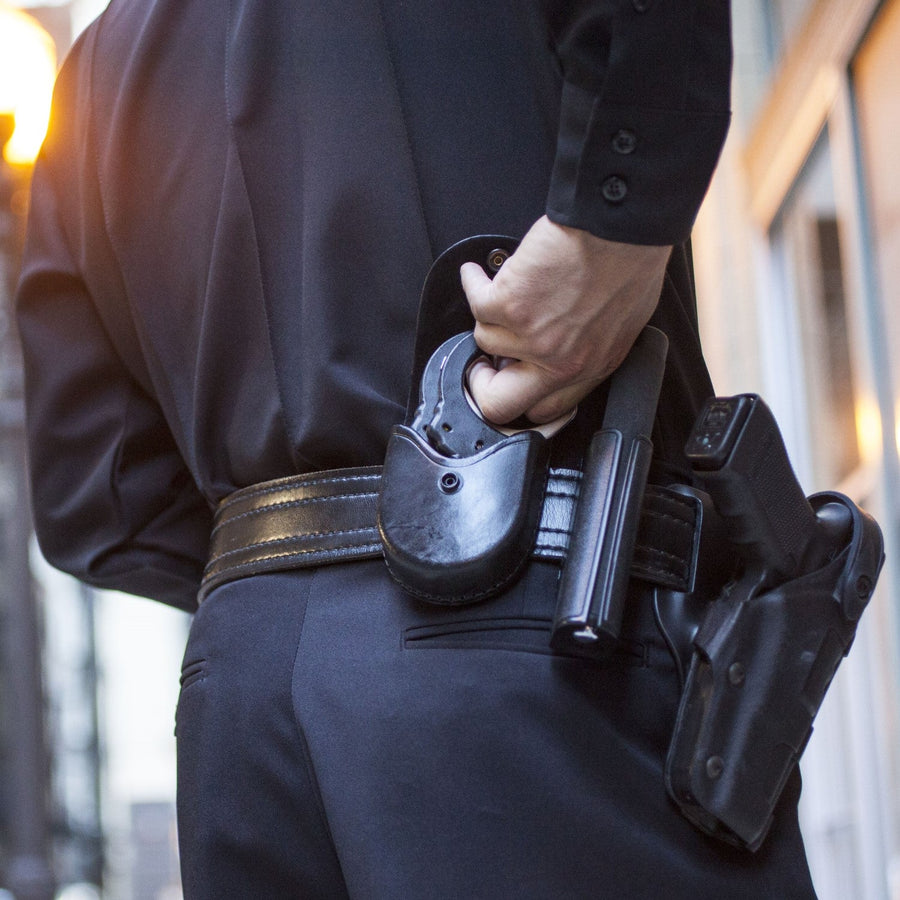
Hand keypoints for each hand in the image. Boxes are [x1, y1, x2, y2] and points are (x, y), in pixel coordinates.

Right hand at [460, 216, 670, 424]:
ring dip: (490, 314)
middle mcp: (561, 361)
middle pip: (501, 404)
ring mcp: (533, 338)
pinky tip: (478, 275)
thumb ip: (591, 344)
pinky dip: (473, 284)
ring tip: (496, 291)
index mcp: (592, 367)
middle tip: (481, 368)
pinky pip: (475, 303)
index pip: (545, 410)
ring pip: (486, 340)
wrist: (621, 225)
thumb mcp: (625, 320)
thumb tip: (564, 345)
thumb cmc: (632, 259)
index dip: (521, 397)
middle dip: (482, 388)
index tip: (512, 379)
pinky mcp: (510, 307)